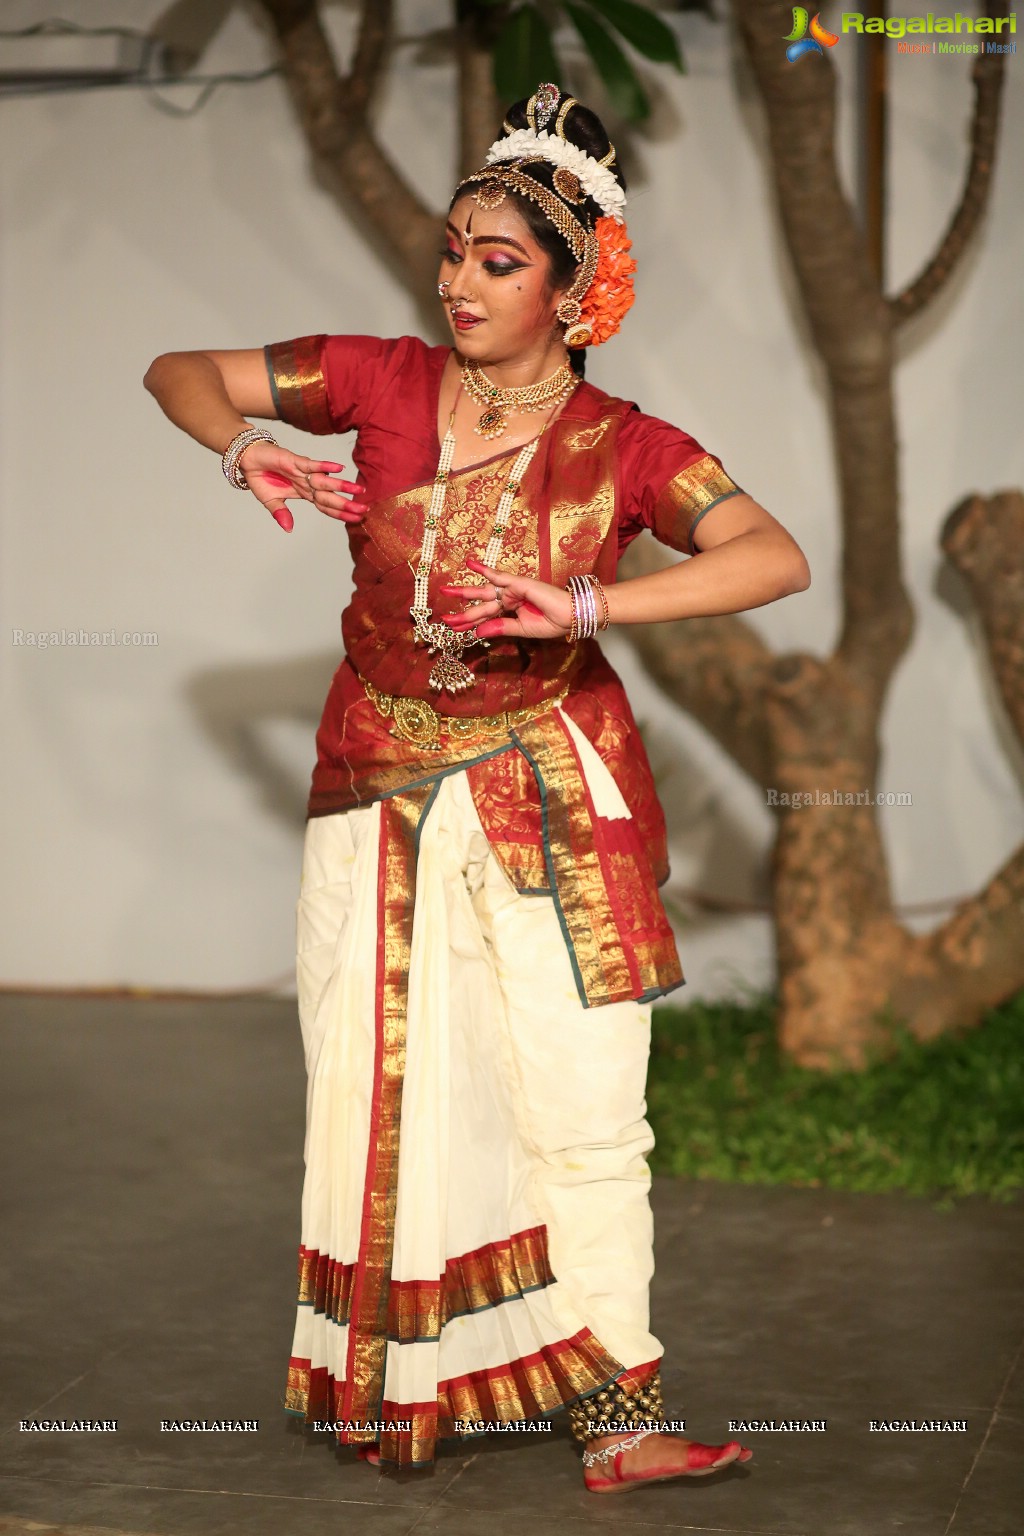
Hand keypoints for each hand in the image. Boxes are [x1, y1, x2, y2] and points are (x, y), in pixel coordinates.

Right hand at [235, 440, 366, 531]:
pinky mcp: (294, 461)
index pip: (325, 506)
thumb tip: (289, 529)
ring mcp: (302, 472)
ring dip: (342, 486)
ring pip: (325, 481)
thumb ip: (280, 513)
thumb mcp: (270, 501)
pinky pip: (311, 465)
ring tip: (359, 491)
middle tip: (365, 510)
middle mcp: (306, 483)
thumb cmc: (260, 476)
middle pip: (329, 497)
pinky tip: (339, 468)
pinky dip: (324, 466)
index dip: (340, 513)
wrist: (248, 458)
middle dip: (347, 504)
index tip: (356, 519)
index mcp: (303, 494)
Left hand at [437, 557, 573, 641]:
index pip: (486, 617)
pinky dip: (484, 569)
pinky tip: (470, 563)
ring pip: (484, 593)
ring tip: (446, 590)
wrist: (573, 616)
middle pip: (481, 605)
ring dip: (465, 593)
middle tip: (443, 618)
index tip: (453, 629)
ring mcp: (513, 589)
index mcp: (511, 610)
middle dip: (462, 612)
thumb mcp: (522, 630)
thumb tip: (479, 632)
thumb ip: (501, 628)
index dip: (469, 623)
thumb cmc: (554, 622)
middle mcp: (510, 598)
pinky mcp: (519, 583)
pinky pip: (498, 575)